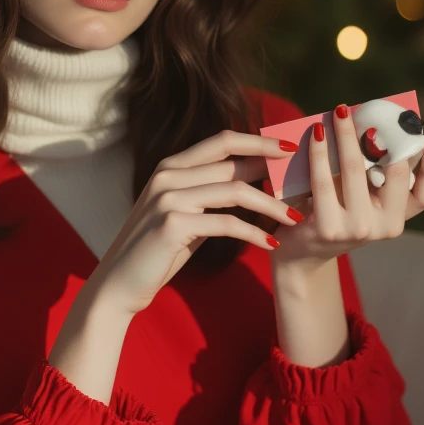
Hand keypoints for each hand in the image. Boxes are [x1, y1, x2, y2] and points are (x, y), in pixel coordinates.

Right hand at [91, 129, 305, 315]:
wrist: (119, 283)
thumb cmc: (158, 250)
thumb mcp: (186, 213)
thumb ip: (212, 193)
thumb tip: (256, 177)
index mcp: (171, 166)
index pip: (222, 140)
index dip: (258, 141)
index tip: (289, 148)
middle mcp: (168, 174)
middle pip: (233, 162)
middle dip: (273, 170)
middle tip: (304, 180)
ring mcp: (168, 197)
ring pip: (235, 191)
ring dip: (271, 205)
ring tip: (296, 218)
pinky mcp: (172, 224)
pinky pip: (226, 223)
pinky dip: (254, 233)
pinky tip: (271, 244)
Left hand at [270, 105, 423, 265]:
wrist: (300, 251)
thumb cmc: (332, 214)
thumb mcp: (360, 200)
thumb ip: (374, 176)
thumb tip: (383, 131)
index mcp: (396, 220)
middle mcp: (383, 227)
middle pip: (392, 172)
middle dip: (381, 135)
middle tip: (369, 110)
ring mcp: (357, 230)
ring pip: (354, 171)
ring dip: (346, 136)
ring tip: (338, 113)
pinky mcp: (327, 228)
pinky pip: (323, 181)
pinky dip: (319, 153)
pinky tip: (316, 135)